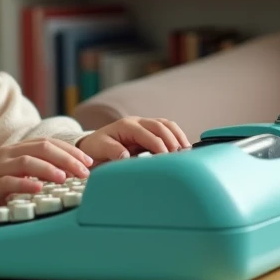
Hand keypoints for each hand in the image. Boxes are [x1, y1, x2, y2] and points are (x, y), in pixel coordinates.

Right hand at [0, 138, 92, 230]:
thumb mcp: (15, 177)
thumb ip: (35, 174)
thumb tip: (67, 178)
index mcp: (17, 150)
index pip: (49, 143)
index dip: (71, 151)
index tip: (89, 161)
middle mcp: (8, 155)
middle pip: (42, 148)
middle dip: (67, 158)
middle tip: (85, 171)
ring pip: (27, 161)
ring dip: (49, 168)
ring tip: (65, 178)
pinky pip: (9, 181)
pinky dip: (25, 184)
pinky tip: (39, 190)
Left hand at [76, 116, 190, 162]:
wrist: (93, 144)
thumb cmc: (96, 147)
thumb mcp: (99, 149)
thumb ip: (112, 151)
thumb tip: (126, 156)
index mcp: (126, 126)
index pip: (148, 133)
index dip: (158, 145)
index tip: (166, 157)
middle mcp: (137, 122)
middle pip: (161, 125)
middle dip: (172, 140)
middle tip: (179, 156)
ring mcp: (144, 124)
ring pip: (167, 124)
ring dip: (178, 136)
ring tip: (186, 151)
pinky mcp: (149, 131)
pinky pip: (166, 129)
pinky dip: (176, 137)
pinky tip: (182, 148)